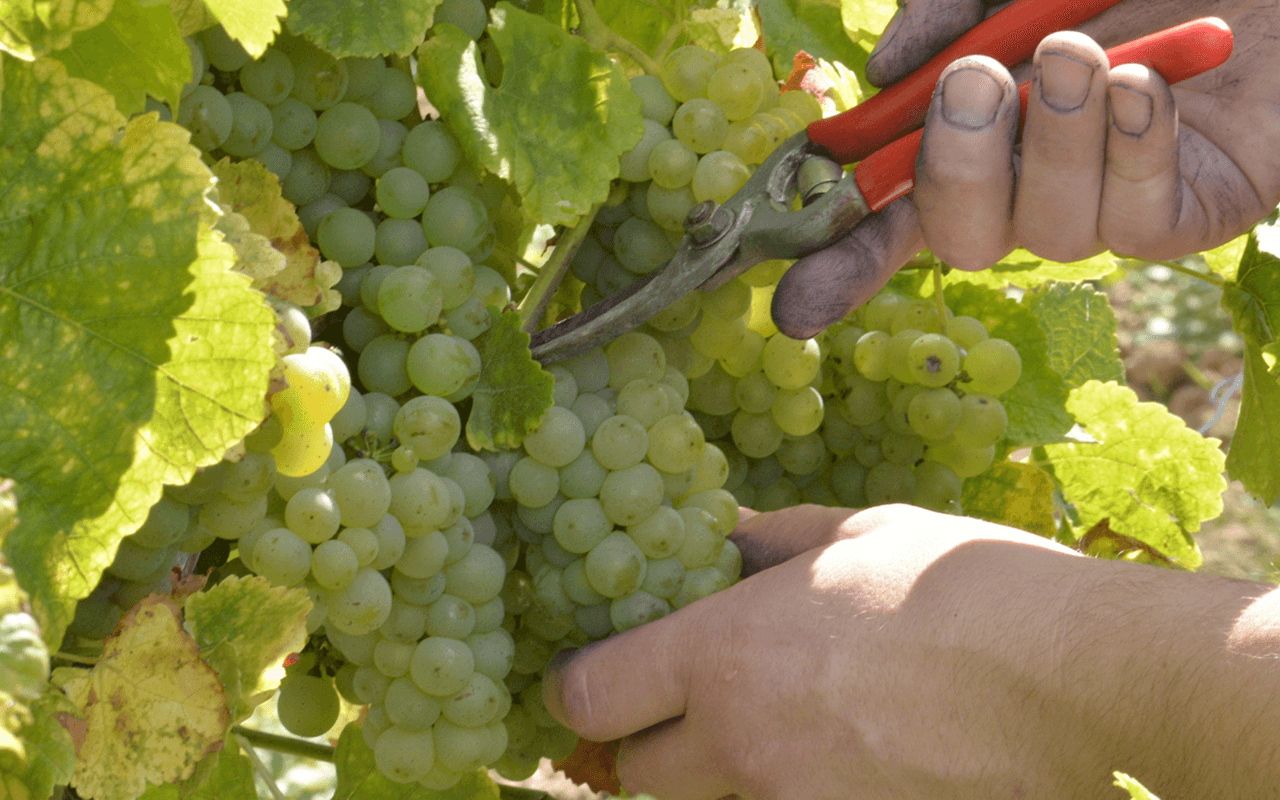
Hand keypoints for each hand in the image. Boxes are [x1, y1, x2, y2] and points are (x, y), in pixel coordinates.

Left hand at [542, 504, 1279, 799]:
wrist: (1077, 679)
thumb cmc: (966, 589)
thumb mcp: (858, 533)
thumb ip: (774, 542)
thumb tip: (729, 537)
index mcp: (724, 654)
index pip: (590, 694)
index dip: (575, 686)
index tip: (590, 674)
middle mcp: (741, 745)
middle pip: (638, 773)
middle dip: (648, 741)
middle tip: (689, 703)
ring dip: (724, 770)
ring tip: (786, 722)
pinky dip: (792, 786)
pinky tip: (844, 751)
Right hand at [770, 0, 1279, 337]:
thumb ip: (950, 10)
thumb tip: (891, 72)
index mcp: (983, 130)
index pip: (894, 211)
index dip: (841, 260)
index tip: (792, 302)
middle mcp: (1033, 181)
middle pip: (958, 237)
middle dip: (952, 171)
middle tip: (973, 84)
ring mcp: (1107, 206)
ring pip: (1047, 229)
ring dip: (1054, 138)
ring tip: (1079, 52)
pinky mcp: (1188, 214)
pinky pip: (1138, 220)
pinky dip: (1131, 148)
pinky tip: (1145, 84)